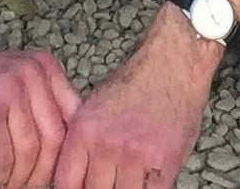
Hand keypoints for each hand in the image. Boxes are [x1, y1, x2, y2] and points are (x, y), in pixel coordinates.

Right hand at [0, 41, 80, 188]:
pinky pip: (5, 156)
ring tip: (11, 187)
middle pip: (56, 139)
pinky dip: (2, 176)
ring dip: (22, 179)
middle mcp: (35, 75)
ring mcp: (13, 90)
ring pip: (31, 151)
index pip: (73, 119)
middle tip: (34, 187)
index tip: (58, 174)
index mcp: (47, 68)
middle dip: (46, 173)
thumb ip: (42, 103)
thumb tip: (62, 151)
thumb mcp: (19, 78)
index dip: (68, 153)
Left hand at [53, 20, 212, 188]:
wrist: (172, 63)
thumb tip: (75, 175)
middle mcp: (106, 145)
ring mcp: (135, 156)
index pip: (67, 183)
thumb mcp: (95, 107)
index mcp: (84, 130)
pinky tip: (145, 181)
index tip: (81, 188)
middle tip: (108, 182)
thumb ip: (84, 143)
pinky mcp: (164, 162)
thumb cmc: (135, 83)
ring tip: (126, 180)